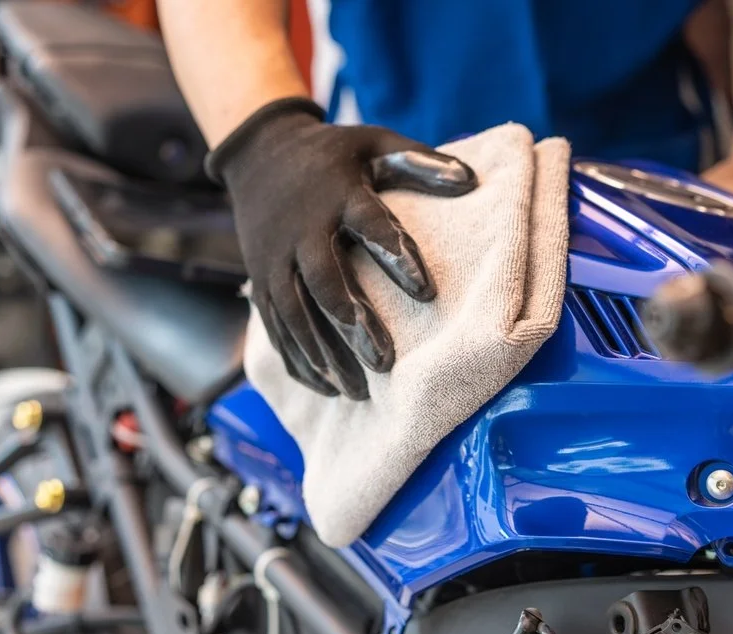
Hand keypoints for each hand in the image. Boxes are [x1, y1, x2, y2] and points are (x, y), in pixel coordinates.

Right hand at [206, 97, 476, 399]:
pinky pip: (273, 325)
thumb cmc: (332, 153)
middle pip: (323, 281)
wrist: (259, 154)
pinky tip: (324, 387)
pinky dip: (296, 359)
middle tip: (385, 363)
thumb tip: (473, 180)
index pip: (369, 225)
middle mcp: (301, 230)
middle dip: (352, 323)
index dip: (397, 257)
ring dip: (322, 354)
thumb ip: (421, 161)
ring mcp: (273, 258)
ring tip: (358, 392)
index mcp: (337, 194)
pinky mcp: (259, 280)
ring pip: (293, 313)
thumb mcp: (374, 142)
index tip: (427, 293)